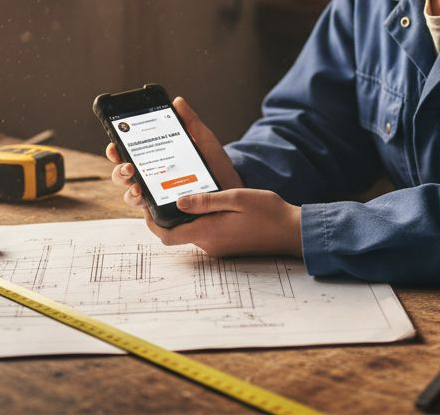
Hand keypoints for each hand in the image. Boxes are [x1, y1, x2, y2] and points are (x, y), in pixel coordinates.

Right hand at [105, 96, 243, 210]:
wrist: (231, 188)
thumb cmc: (215, 164)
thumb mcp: (203, 140)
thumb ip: (190, 122)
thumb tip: (177, 101)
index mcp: (156, 157)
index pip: (129, 152)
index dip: (116, 148)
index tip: (115, 144)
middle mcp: (151, 176)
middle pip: (123, 174)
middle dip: (119, 170)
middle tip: (129, 167)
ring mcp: (156, 193)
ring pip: (130, 194)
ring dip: (128, 190)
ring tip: (138, 187)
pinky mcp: (164, 209)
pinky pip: (146, 210)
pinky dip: (142, 205)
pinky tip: (147, 200)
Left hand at [145, 189, 302, 257]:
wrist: (292, 233)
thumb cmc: (268, 213)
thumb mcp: (236, 197)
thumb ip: (206, 200)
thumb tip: (178, 201)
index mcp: (208, 231)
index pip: (167, 235)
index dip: (152, 222)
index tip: (147, 205)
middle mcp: (209, 244)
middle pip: (176, 233)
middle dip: (167, 215)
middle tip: (165, 191)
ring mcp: (218, 248)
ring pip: (190, 232)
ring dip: (185, 217)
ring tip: (188, 191)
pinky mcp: (226, 247)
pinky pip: (204, 233)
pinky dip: (200, 220)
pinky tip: (209, 204)